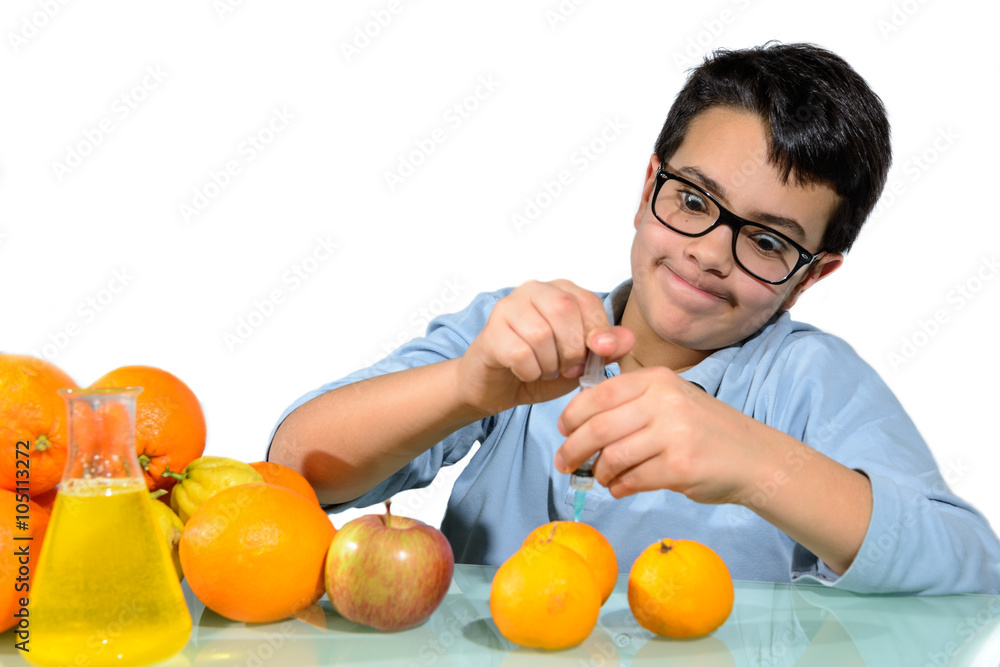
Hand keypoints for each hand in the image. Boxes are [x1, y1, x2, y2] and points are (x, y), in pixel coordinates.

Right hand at [456, 280, 633, 415]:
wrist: (499, 387)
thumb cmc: (542, 367)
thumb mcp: (583, 361)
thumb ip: (607, 349)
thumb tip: (627, 339)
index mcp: (560, 290)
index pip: (588, 302)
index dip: (597, 332)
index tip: (596, 355)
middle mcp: (533, 290)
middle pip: (564, 310)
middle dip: (572, 349)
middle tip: (568, 367)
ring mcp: (508, 308)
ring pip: (540, 333)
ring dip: (549, 363)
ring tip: (546, 369)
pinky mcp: (491, 331)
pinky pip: (520, 353)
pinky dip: (529, 371)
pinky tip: (526, 372)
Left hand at [555, 366, 766, 504]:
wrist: (754, 458)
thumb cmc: (704, 430)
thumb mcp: (671, 400)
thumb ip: (631, 404)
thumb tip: (578, 425)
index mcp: (657, 380)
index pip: (599, 395)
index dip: (573, 415)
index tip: (563, 430)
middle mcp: (664, 402)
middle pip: (598, 427)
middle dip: (573, 449)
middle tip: (564, 463)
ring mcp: (673, 434)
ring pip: (612, 456)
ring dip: (599, 472)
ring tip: (603, 478)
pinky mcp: (680, 467)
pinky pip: (632, 480)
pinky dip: (619, 487)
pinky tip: (622, 487)